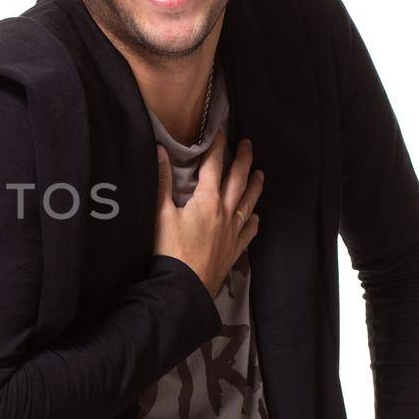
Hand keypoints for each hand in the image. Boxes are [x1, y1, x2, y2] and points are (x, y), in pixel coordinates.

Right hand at [153, 131, 263, 296]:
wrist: (184, 286)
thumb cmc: (170, 250)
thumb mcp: (161, 214)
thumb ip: (162, 181)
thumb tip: (159, 151)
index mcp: (207, 200)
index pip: (214, 166)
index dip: (217, 147)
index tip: (221, 132)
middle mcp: (225, 212)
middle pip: (238, 180)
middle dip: (243, 160)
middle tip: (248, 144)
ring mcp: (233, 232)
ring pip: (249, 203)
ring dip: (254, 186)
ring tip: (259, 173)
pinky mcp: (234, 250)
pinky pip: (249, 231)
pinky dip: (254, 221)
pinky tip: (256, 217)